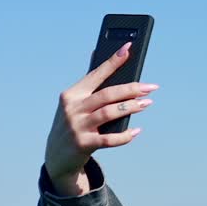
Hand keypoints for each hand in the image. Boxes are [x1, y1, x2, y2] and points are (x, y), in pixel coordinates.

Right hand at [43, 41, 158, 188]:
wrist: (56, 157)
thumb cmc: (72, 125)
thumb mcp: (74, 103)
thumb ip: (88, 83)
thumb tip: (97, 52)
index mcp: (72, 94)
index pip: (96, 73)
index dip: (112, 61)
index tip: (128, 48)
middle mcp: (73, 108)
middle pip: (107, 94)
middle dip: (131, 89)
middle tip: (150, 87)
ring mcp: (77, 127)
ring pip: (109, 113)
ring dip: (131, 108)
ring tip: (146, 104)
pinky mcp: (83, 144)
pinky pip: (109, 139)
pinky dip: (125, 135)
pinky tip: (136, 131)